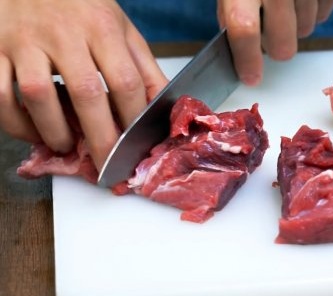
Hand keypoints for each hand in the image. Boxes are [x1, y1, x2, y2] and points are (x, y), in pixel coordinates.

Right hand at [0, 0, 167, 169]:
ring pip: (37, 95)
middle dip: (100, 137)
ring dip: (54, 131)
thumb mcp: (121, 28)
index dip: (133, 119)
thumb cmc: (82, 8)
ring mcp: (24, 41)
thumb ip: (143, 68)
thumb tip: (165, 108)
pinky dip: (14, 121)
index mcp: (102, 27)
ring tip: (66, 145)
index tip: (137, 145)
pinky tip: (31, 132)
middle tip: (106, 164)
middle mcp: (63, 33)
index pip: (125, 81)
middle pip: (85, 93)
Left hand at [217, 0, 332, 85]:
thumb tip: (235, 47)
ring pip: (307, 29)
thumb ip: (231, 8)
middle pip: (283, 44)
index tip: (250, 78)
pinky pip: (324, 14)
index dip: (247, 59)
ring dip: (295, 26)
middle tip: (268, 34)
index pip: (244, 29)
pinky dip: (314, 12)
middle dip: (276, 48)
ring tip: (284, 7)